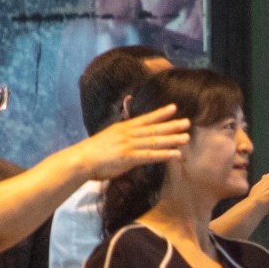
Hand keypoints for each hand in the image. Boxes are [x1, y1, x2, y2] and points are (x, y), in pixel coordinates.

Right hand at [73, 104, 190, 179]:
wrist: (81, 160)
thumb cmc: (92, 152)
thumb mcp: (107, 138)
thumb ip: (120, 137)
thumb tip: (129, 139)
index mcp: (123, 128)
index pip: (145, 119)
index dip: (160, 113)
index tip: (173, 108)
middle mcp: (128, 134)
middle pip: (154, 129)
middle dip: (172, 125)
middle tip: (188, 122)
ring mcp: (129, 145)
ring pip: (155, 141)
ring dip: (172, 139)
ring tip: (186, 137)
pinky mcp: (129, 158)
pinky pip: (151, 155)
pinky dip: (165, 154)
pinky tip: (176, 154)